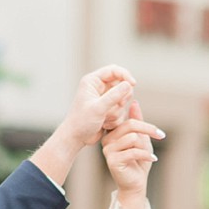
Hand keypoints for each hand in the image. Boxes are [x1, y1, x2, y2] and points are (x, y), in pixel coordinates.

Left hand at [31, 67, 136, 188]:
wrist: (75, 138)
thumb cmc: (81, 122)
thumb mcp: (98, 108)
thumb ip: (113, 96)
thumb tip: (128, 84)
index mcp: (93, 81)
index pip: (114, 70)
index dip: (125, 75)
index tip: (133, 84)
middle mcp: (99, 88)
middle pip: (122, 84)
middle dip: (122, 97)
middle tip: (118, 105)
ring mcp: (104, 99)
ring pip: (123, 99)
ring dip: (117, 111)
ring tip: (105, 119)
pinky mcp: (108, 109)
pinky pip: (121, 110)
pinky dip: (116, 118)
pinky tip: (105, 125)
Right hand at [102, 101, 165, 201]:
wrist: (135, 185)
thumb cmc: (138, 162)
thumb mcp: (141, 140)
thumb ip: (137, 121)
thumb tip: (134, 102)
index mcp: (112, 133)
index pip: (128, 120)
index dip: (144, 124)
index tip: (159, 132)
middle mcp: (107, 140)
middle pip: (130, 125)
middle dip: (148, 130)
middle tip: (161, 136)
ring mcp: (108, 150)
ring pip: (132, 138)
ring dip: (145, 146)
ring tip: (149, 155)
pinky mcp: (112, 160)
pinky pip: (132, 151)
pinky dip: (146, 155)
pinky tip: (153, 159)